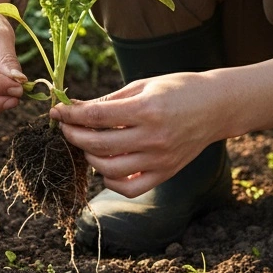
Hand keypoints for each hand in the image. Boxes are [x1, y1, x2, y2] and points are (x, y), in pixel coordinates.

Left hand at [50, 71, 221, 196]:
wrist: (216, 106)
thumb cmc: (179, 89)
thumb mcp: (144, 85)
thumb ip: (111, 100)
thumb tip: (77, 108)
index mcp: (147, 109)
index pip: (96, 116)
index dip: (71, 114)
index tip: (56, 111)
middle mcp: (153, 137)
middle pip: (98, 144)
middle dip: (74, 134)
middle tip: (65, 126)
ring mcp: (160, 159)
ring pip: (109, 169)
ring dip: (89, 157)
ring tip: (85, 144)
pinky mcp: (165, 173)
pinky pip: (129, 187)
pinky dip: (111, 180)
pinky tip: (106, 165)